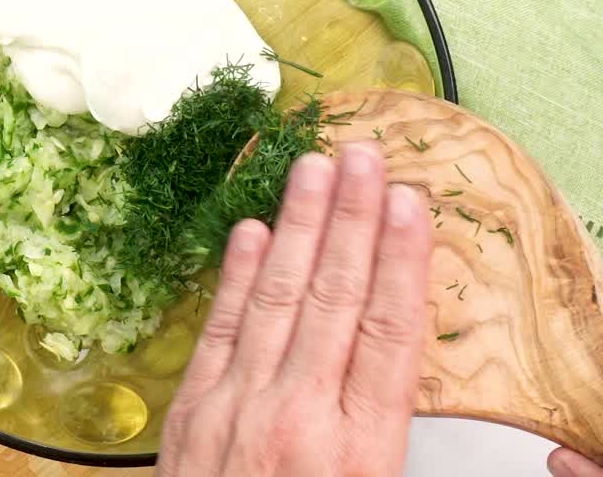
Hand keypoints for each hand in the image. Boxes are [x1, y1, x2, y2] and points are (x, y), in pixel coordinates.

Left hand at [158, 143, 432, 476]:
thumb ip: (385, 422)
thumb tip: (399, 348)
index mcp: (359, 449)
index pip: (388, 333)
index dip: (399, 261)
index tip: (409, 203)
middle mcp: (300, 417)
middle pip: (334, 299)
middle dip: (351, 221)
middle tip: (364, 156)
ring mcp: (239, 409)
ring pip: (277, 299)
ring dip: (298, 228)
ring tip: (314, 169)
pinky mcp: (193, 411)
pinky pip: (220, 328)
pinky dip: (236, 276)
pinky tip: (251, 230)